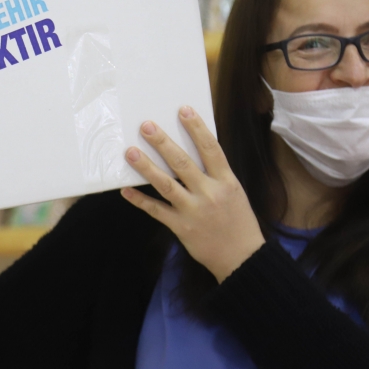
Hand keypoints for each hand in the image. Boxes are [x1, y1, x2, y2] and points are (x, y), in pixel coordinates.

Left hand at [121, 106, 264, 282]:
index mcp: (226, 182)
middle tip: (146, 126)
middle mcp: (209, 193)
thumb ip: (215, 175)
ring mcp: (194, 211)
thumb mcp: (234, 193)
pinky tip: (126, 190)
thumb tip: (193, 151)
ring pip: (166, 185)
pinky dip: (140, 200)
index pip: (211, 149)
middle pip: (183, 163)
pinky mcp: (181, 227)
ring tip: (130, 152)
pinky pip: (157, 211)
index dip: (196, 128)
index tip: (183, 110)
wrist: (242, 258)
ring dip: (147, 167)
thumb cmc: (239, 222)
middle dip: (163, 143)